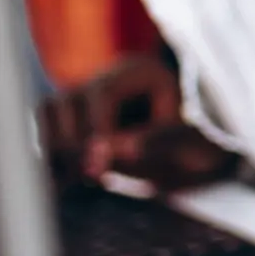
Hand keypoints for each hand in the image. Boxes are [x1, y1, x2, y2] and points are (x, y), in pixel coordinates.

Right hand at [41, 51, 235, 188]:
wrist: (204, 147)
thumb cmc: (206, 139)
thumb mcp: (195, 141)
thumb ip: (155, 141)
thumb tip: (107, 150)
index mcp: (141, 72)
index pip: (101, 92)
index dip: (95, 128)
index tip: (98, 164)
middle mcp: (109, 77)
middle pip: (67, 100)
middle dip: (73, 142)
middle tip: (91, 177)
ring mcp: (90, 97)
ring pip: (50, 113)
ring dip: (56, 148)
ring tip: (74, 181)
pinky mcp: (78, 122)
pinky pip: (49, 131)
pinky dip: (51, 155)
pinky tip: (61, 183)